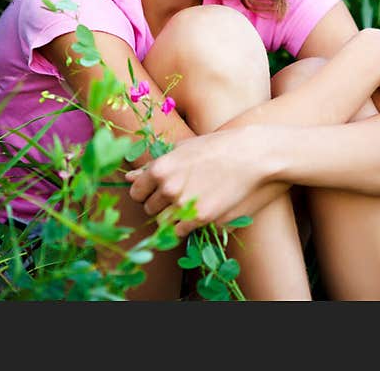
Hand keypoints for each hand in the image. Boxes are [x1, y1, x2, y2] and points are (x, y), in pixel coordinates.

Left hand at [125, 128, 281, 236]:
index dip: (145, 193)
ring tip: (188, 204)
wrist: (251, 155)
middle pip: (149, 209)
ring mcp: (184, 205)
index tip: (157, 191)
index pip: (136, 192)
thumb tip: (128, 177)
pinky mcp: (201, 218)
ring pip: (162, 223)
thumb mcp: (181, 150)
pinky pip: (180, 231)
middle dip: (159, 205)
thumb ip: (153, 166)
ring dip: (171, 218)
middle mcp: (168, 188)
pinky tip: (197, 213)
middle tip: (178, 196)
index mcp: (160, 168)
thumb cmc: (216, 148)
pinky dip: (185, 226)